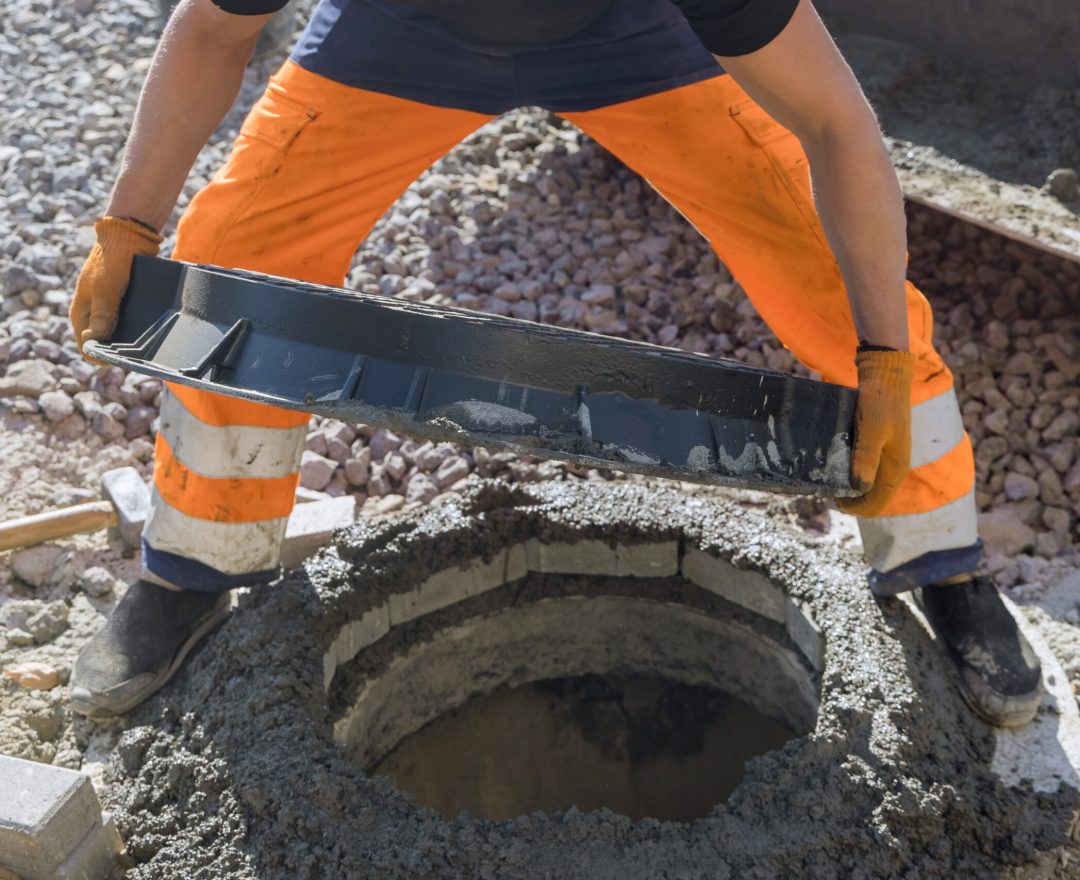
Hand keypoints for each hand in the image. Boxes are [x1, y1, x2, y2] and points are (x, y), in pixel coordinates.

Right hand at [70, 217, 162, 357]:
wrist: (129, 234)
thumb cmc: (114, 260)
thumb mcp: (106, 289)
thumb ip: (102, 315)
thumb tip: (94, 343)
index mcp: (79, 312)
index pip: (85, 346)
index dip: (100, 357)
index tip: (121, 360)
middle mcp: (91, 312)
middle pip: (102, 342)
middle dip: (117, 350)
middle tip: (138, 354)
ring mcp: (107, 307)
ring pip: (116, 333)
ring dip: (128, 340)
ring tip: (146, 344)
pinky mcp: (122, 301)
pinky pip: (127, 321)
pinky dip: (136, 328)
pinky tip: (151, 332)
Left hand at [838, 349, 915, 516]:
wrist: (886, 376)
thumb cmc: (879, 401)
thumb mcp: (871, 429)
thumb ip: (865, 457)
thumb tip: (859, 488)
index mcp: (896, 468)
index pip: (876, 503)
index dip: (854, 508)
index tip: (832, 500)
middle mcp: (894, 467)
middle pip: (872, 496)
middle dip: (850, 498)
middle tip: (825, 489)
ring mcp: (888, 456)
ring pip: (868, 482)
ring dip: (850, 485)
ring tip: (828, 477)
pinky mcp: (881, 446)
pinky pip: (866, 467)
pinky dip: (852, 471)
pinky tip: (835, 463)